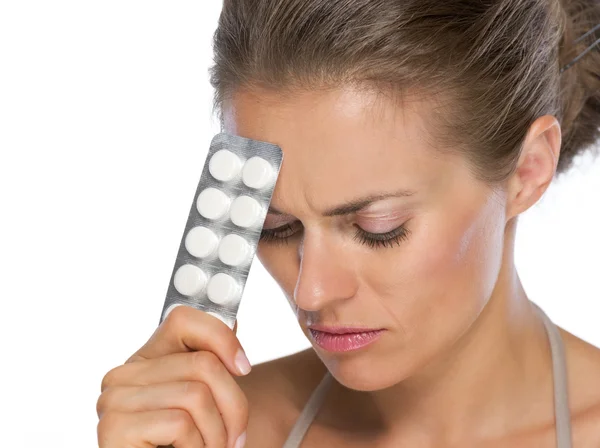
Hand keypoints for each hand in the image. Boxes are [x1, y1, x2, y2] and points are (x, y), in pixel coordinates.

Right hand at [97, 306, 249, 447]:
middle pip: (203, 364)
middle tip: (235, 438)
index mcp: (146, 360)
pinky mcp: (115, 430)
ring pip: (196, 395)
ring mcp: (114, 401)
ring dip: (217, 435)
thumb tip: (232, 322)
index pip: (183, 319)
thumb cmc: (188, 447)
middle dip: (233, 407)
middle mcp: (123, 375)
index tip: (245, 368)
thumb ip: (208, 365)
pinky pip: (180, 424)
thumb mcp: (203, 402)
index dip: (222, 338)